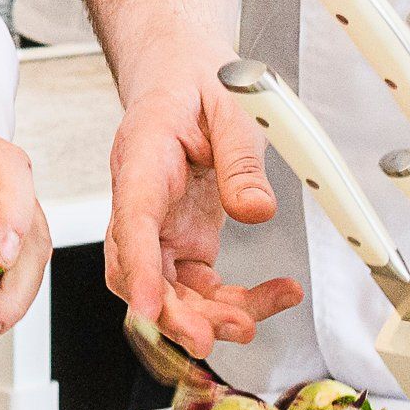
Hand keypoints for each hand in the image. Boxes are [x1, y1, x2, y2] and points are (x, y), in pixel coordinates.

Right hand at [99, 50, 308, 366]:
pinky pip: (200, 286)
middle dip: (174, 314)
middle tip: (218, 335)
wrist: (182, 74)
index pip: (132, 222)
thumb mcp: (232, 107)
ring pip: (170, 290)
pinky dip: (235, 301)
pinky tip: (276, 295)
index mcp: (141, 160)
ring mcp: (161, 227)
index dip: (139, 270)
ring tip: (256, 321)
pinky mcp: (183, 240)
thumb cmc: (195, 83)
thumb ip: (241, 159)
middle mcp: (141, 201)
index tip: (148, 307)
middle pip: (142, 272)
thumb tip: (256, 210)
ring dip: (208, 316)